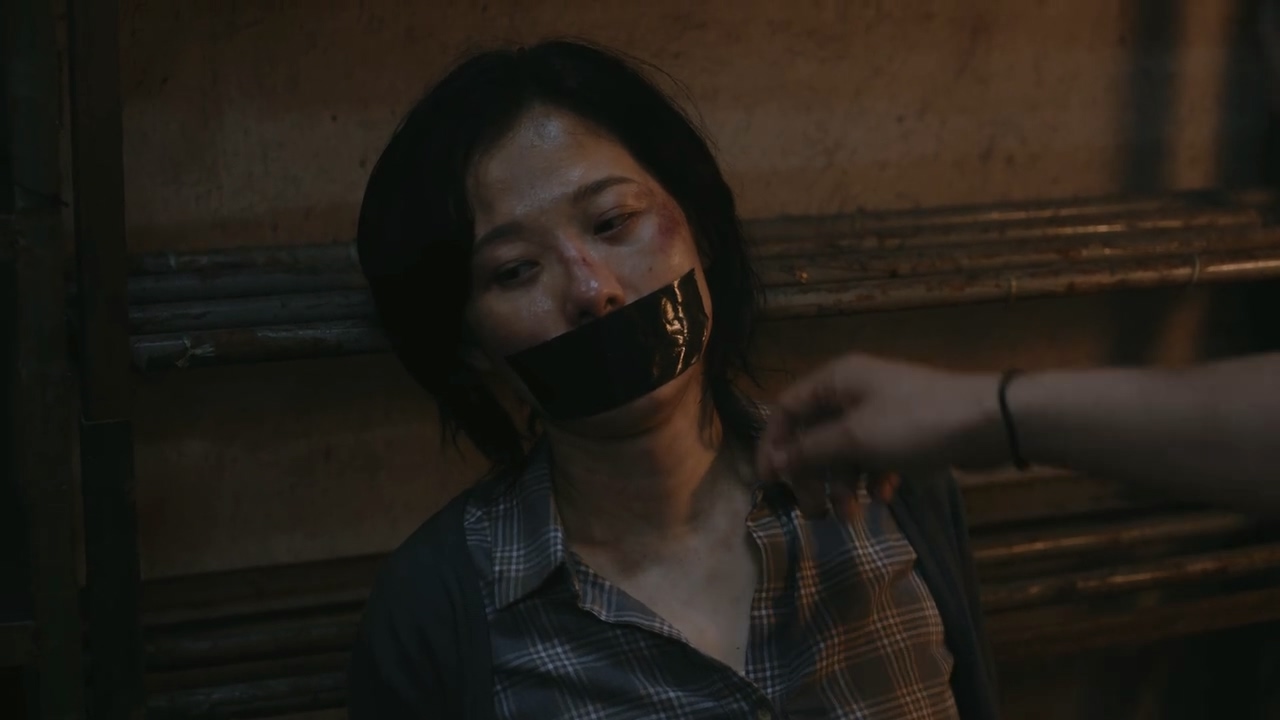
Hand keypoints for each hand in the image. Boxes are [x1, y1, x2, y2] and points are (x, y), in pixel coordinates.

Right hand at [756, 354, 1006, 515]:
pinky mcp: (906, 432)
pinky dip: (873, 478)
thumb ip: (811, 450)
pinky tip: (885, 496)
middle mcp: (853, 391)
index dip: (774, 447)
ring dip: (844, 485)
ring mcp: (881, 412)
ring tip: (854, 516)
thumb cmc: (914, 424)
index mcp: (835, 380)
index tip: (769, 485)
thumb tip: (775, 461)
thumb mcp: (855, 439)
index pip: (786, 410)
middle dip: (812, 476)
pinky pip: (874, 457)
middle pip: (814, 436)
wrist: (988, 422)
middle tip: (817, 513)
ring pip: (845, 451)